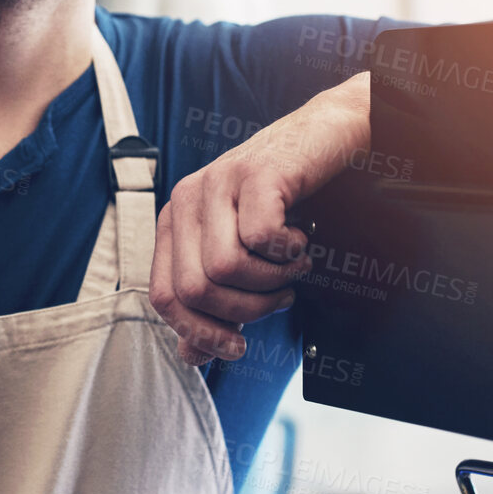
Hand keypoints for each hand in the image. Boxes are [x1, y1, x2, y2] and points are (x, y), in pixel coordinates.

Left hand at [149, 72, 371, 366]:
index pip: (163, 297)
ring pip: (223, 269)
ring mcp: (218, 182)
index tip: (238, 346)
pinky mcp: (256, 173)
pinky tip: (300, 240)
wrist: (328, 137)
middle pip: (193, 289)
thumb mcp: (242, 253)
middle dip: (244, 310)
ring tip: (291, 266)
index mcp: (175, 222)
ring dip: (270, 283)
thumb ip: (215, 301)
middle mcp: (187, 199)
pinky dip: (289, 254)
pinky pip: (260, 238)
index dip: (200, 333)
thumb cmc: (285, 201)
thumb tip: (192, 356)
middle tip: (278, 297)